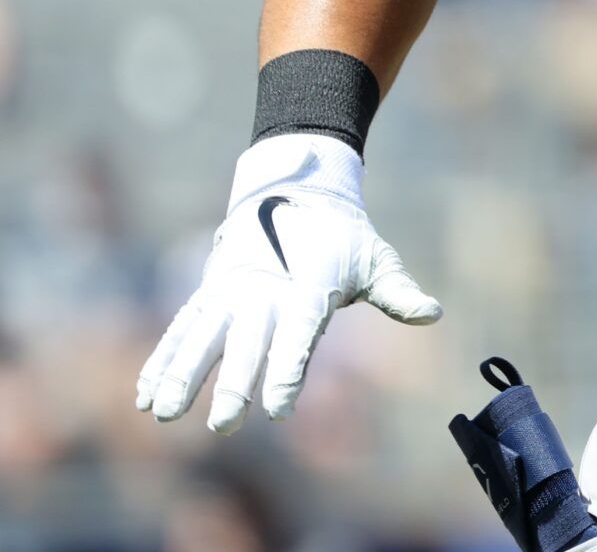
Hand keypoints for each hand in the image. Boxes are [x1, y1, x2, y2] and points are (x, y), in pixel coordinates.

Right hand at [135, 133, 440, 432]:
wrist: (297, 188)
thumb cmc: (344, 237)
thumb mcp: (376, 259)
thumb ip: (398, 292)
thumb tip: (432, 313)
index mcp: (308, 287)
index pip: (299, 334)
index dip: (288, 370)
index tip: (277, 408)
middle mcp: (265, 291)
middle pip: (247, 342)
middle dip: (233, 384)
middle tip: (222, 426)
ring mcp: (232, 291)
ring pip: (202, 335)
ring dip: (181, 374)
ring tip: (161, 414)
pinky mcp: (210, 291)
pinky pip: (183, 327)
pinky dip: (163, 358)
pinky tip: (146, 394)